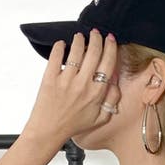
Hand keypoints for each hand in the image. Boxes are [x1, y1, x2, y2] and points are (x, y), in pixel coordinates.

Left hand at [22, 29, 119, 144]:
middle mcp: (83, 85)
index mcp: (96, 93)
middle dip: (97, 38)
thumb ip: (111, 101)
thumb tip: (115, 83)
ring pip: (76, 51)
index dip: (110, 47)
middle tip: (96, 33)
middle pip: (94, 52)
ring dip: (80, 40)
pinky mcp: (50, 78)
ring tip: (80, 37)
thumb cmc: (73, 125)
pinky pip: (56, 56)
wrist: (49, 131)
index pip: (108, 63)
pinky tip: (62, 44)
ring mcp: (66, 80)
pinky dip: (60, 47)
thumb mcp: (99, 119)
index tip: (110, 39)